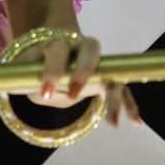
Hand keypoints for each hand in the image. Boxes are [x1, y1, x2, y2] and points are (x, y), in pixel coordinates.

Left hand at [18, 35, 141, 127]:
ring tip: (113, 124)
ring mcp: (98, 62)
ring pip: (111, 73)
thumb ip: (30, 77)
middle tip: (73, 95)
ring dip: (113, 98)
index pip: (59, 50)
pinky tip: (136, 123)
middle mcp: (82, 47)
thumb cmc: (38, 59)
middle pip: (91, 51)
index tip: (46, 89)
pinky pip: (122, 89)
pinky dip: (129, 105)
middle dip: (84, 72)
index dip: (53, 68)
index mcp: (60, 41)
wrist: (54, 49)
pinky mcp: (107, 76)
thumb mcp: (28, 66)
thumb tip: (32, 91)